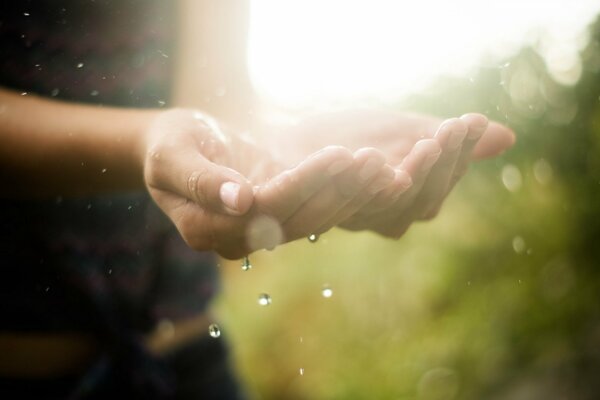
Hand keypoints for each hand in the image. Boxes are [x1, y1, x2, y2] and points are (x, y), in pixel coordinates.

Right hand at [141, 109, 393, 258]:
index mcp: (206, 230)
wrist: (176, 147)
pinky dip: (346, 193)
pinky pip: (316, 209)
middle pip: (298, 218)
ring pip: (314, 218)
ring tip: (383, 164)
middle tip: (375, 158)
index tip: (340, 153)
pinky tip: (375, 174)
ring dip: (350, 193)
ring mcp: (260, 230)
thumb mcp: (171, 155)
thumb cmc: (166, 145)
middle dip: (339, 189)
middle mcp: (238, 239)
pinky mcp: (279, 215)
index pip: (266, 209)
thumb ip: (200, 180)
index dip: (305, 183)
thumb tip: (240, 201)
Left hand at [269, 109, 514, 237]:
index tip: (473, 122)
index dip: (459, 156)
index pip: (442, 184)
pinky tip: (372, 157)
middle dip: (442, 163)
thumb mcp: (405, 131)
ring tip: (425, 140)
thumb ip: (446, 141)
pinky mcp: (314, 210)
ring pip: (389, 203)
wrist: (291, 139)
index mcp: (409, 202)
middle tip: (454, 127)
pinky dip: (358, 180)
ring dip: (411, 172)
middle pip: (422, 199)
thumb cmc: (353, 136)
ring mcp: (351, 216)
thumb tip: (508, 137)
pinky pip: (341, 201)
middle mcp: (383, 217)